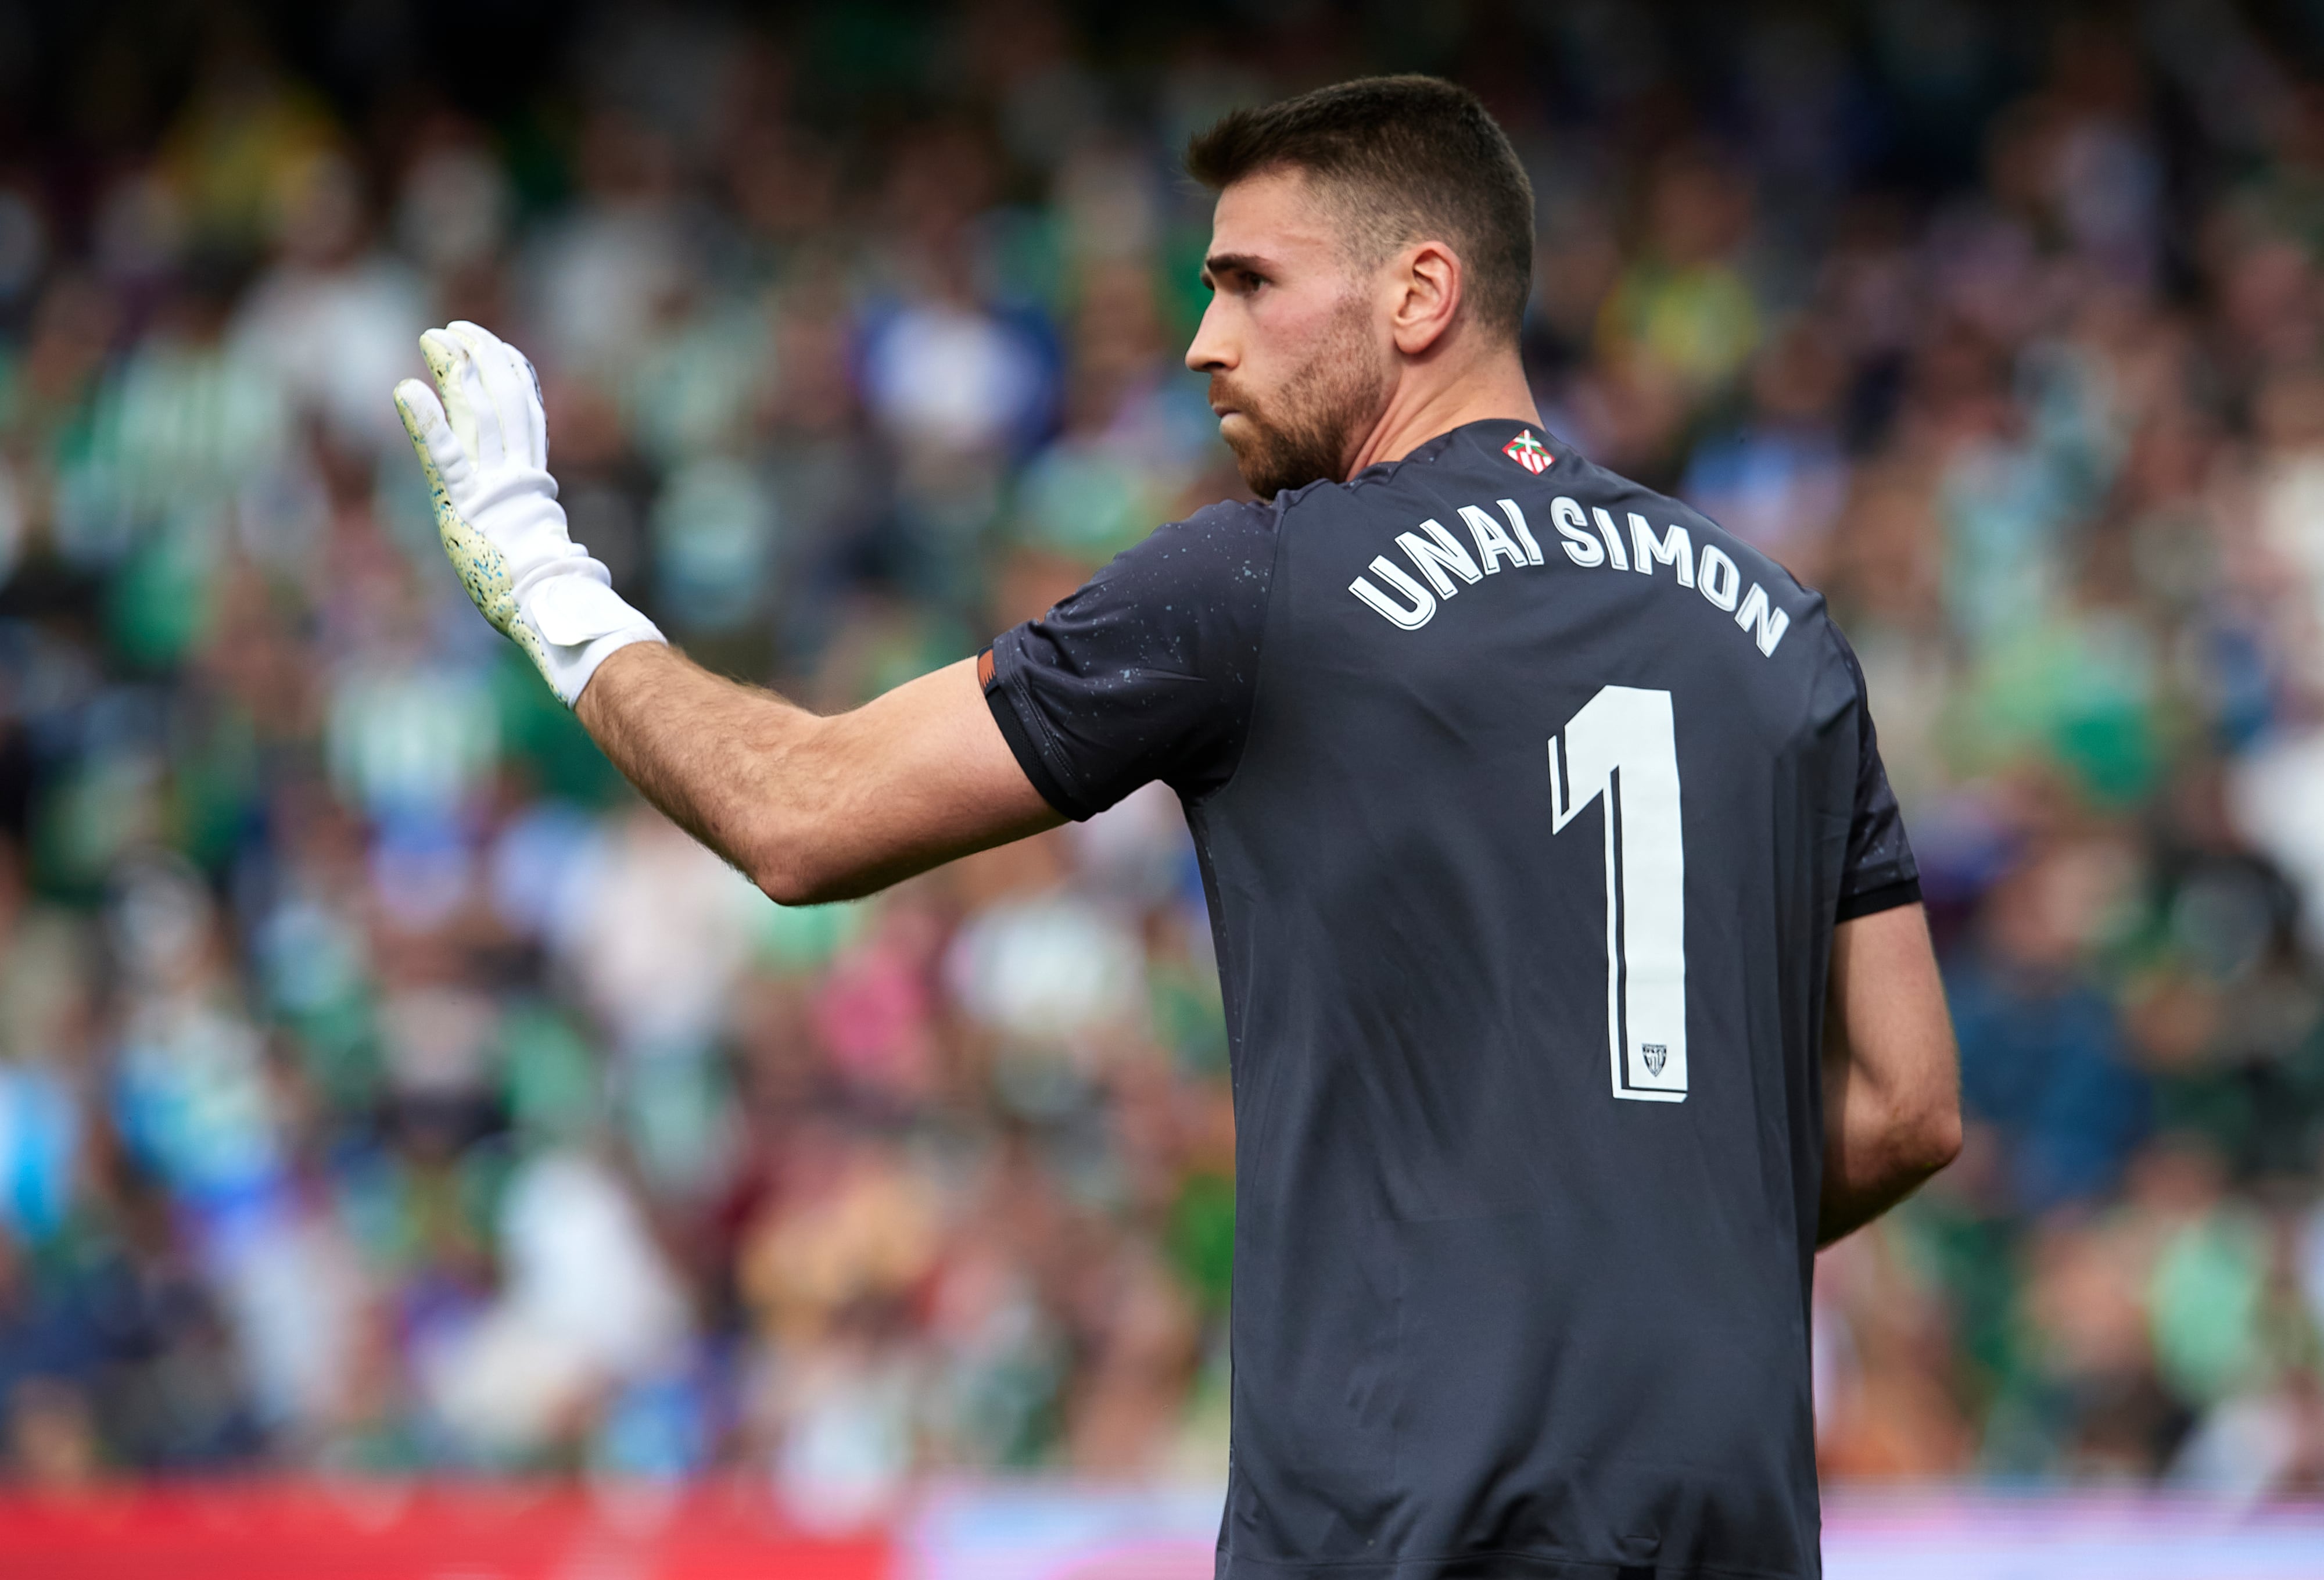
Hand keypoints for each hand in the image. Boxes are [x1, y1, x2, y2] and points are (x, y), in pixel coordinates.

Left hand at [392, 321, 662, 705]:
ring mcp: (490, 485)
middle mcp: (513, 475)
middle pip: (500, 401)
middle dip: (480, 359)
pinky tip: (406, 389)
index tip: (497, 346)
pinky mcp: (462, 502)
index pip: (526, 415)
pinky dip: (425, 420)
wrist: (550, 607)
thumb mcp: (540, 551)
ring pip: (477, 412)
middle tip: (457, 328)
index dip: (512, 375)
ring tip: (434, 338)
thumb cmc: (546, 595)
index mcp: (532, 485)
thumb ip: (536, 534)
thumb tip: (559, 546)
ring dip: (454, 371)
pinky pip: (443, 453)